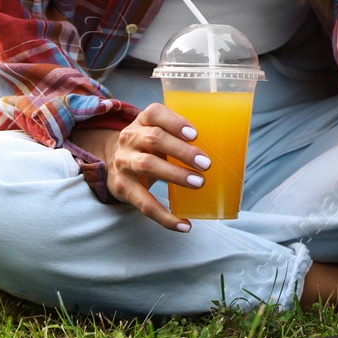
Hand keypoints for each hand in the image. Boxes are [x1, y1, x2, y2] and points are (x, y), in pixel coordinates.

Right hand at [71, 102, 208, 231]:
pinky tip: (184, 224)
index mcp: (142, 120)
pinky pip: (144, 204)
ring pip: (148, 166)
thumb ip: (180, 135)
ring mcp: (124, 162)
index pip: (155, 113)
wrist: (114, 164)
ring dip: (176, 175)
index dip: (175, 122)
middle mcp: (130, 138)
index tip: (195, 134)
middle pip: (155, 139)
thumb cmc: (148, 146)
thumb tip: (223, 148)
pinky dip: (165, 216)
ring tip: (199, 183)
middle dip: (182, 151)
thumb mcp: (157, 132)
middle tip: (206, 164)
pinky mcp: (122, 187)